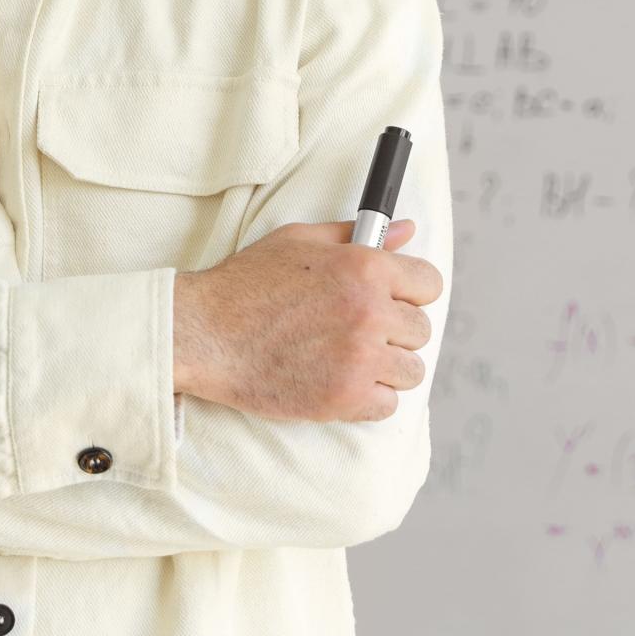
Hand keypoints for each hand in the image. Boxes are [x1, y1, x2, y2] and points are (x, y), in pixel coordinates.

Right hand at [174, 215, 441, 422]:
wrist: (204, 334)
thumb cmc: (247, 284)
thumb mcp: (301, 241)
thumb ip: (356, 235)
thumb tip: (406, 230)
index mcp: (365, 268)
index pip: (430, 284)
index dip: (412, 292)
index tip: (395, 300)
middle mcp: (369, 312)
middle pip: (421, 330)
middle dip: (396, 331)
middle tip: (361, 332)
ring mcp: (359, 358)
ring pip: (411, 371)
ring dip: (387, 368)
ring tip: (353, 360)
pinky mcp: (343, 398)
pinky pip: (387, 405)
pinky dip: (369, 399)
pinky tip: (343, 383)